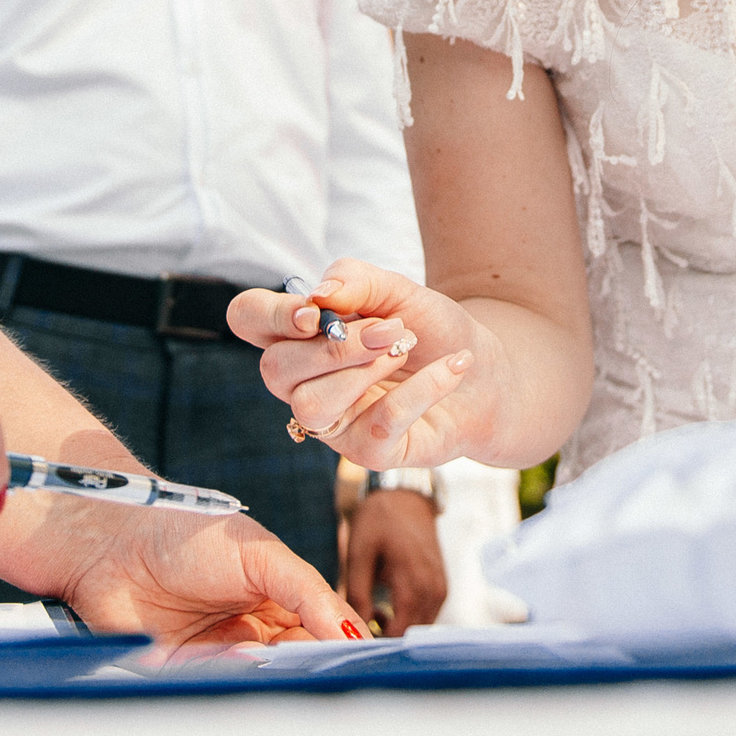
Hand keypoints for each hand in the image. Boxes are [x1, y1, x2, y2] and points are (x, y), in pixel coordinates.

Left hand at [51, 498, 363, 658]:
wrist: (115, 539)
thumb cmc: (189, 533)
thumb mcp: (263, 555)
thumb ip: (311, 593)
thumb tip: (354, 632)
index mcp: (277, 601)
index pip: (319, 632)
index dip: (335, 644)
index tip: (351, 653)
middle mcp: (250, 631)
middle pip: (290, 662)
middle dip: (299, 663)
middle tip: (302, 655)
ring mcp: (215, 654)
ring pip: (254, 678)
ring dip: (260, 668)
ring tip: (258, 648)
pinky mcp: (179, 672)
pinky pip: (210, 686)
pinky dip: (222, 675)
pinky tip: (229, 655)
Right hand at [229, 262, 480, 469]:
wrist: (486, 373)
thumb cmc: (432, 330)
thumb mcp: (399, 291)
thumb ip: (357, 281)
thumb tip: (319, 293)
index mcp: (301, 336)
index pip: (248, 319)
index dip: (270, 315)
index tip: (316, 312)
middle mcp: (306, 382)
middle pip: (275, 369)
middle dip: (332, 347)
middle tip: (386, 330)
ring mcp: (335, 423)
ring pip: (312, 405)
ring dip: (363, 370)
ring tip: (406, 348)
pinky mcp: (370, 453)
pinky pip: (378, 425)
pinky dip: (419, 390)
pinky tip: (450, 367)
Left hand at [345, 487, 448, 632]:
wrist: (406, 497)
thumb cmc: (379, 520)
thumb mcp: (358, 553)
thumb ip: (357, 595)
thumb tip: (353, 630)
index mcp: (413, 581)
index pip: (399, 634)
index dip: (376, 644)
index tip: (354, 641)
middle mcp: (433, 589)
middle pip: (411, 635)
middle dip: (384, 639)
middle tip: (359, 626)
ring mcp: (440, 589)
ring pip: (419, 629)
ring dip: (396, 630)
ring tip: (372, 613)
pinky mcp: (441, 588)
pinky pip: (425, 616)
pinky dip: (407, 619)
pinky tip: (387, 608)